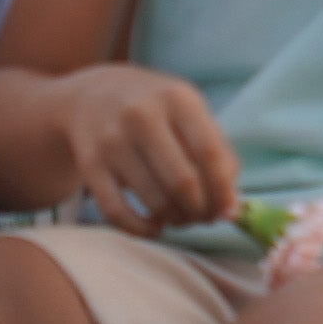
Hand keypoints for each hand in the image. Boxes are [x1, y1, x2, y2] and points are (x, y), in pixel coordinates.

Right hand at [33, 62, 243, 235]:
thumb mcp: (189, 111)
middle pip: (182, 181)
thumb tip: (232, 205)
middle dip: (200, 210)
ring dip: (176, 220)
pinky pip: (117, 212)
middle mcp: (142, 116)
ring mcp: (112, 141)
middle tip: (206, 218)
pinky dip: (141, 229)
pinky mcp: (90, 165)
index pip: (208, 152)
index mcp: (177, 98)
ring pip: (153, 200)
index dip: (223, 189)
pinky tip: (156, 226)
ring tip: (184, 218)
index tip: (228, 211)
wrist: (93, 94)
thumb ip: (218, 152)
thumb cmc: (156, 108)